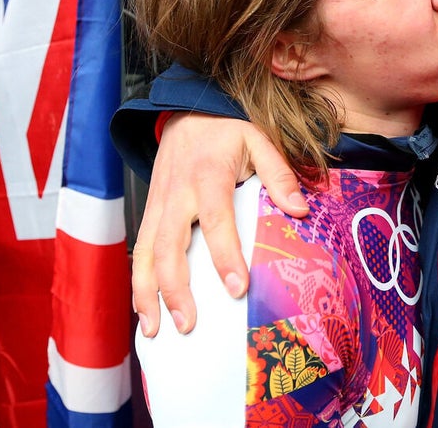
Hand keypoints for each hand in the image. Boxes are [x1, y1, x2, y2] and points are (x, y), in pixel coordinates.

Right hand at [132, 112, 305, 336]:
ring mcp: (157, 204)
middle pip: (169, 247)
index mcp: (207, 176)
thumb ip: (279, 173)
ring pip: (144, 253)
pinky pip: (140, 250)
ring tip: (154, 330)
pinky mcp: (149, 211)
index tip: (237, 288)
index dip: (224, 256)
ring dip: (146, 294)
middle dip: (175, 290)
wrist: (186, 107)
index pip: (215, 221)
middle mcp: (176, 194)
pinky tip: (146, 310)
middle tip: (189, 324)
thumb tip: (299, 209)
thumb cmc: (227, 128)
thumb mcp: (258, 139)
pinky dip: (138, 282)